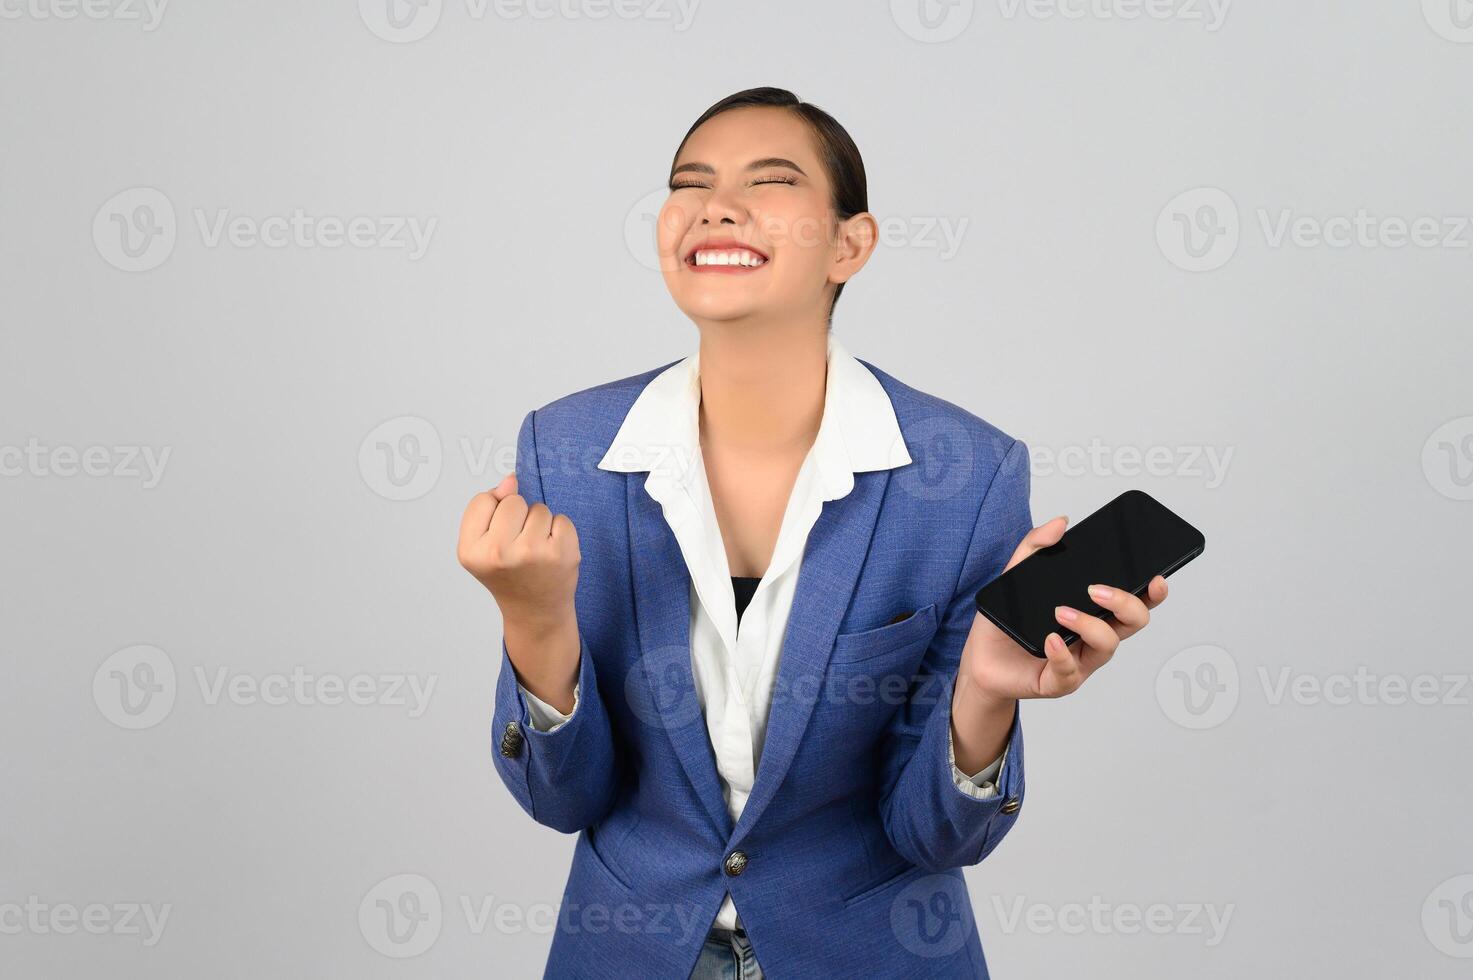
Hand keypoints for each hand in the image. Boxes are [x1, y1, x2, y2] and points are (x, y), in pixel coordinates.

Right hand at [457, 473, 581, 699]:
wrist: (535, 611)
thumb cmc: (508, 574)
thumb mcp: (481, 545)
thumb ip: (488, 508)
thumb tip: (510, 480)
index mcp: (471, 551)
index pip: (484, 499)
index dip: (494, 513)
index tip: (497, 536)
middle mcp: (499, 553)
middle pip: (513, 500)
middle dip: (518, 515)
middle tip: (518, 545)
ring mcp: (533, 553)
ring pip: (539, 508)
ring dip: (540, 524)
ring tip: (536, 551)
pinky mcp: (562, 553)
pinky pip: (561, 518)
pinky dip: (559, 532)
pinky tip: (552, 553)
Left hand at [958, 516, 1170, 701]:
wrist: (979, 658)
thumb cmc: (1007, 622)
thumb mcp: (1015, 576)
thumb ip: (1035, 546)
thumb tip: (1060, 522)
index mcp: (1093, 610)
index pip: (1134, 600)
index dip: (1152, 592)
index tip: (1156, 577)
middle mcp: (1093, 636)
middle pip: (1133, 622)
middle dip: (1125, 603)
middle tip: (1096, 590)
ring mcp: (1080, 660)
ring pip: (1107, 645)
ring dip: (1089, 625)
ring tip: (1061, 612)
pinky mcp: (1059, 681)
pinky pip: (1070, 672)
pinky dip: (1062, 654)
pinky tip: (1051, 640)